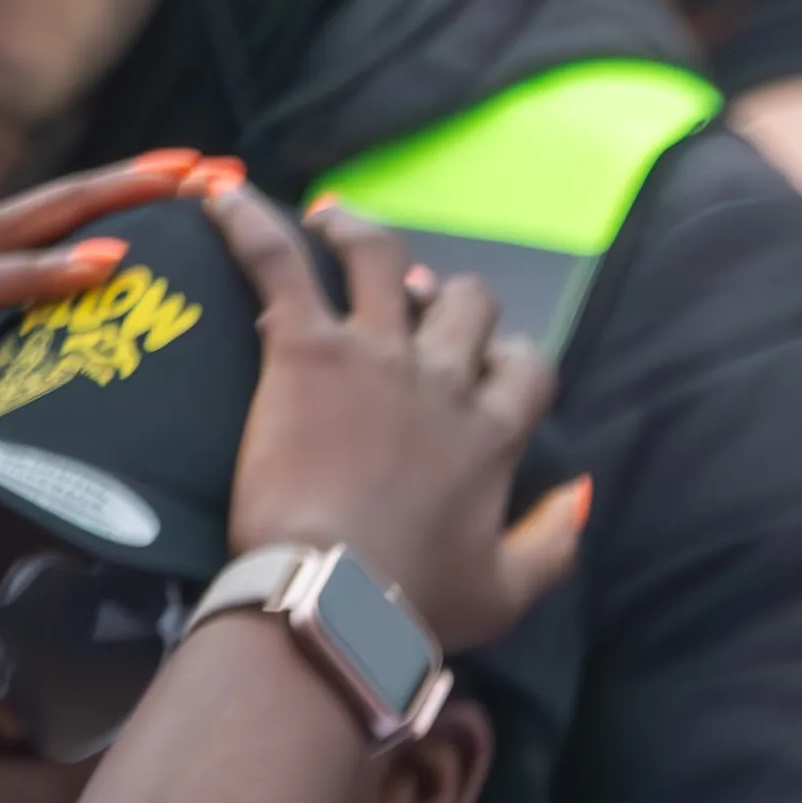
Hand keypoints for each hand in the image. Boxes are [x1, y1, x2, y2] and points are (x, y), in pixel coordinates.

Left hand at [201, 178, 592, 653]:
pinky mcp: (305, 348)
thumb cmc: (414, 604)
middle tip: (411, 308)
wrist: (329, 597)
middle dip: (447, 298)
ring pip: (383, 259)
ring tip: (332, 223)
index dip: (510, 356)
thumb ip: (553, 538)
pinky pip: (279, 263)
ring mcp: (375, 354)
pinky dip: (251, 224)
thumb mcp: (509, 591)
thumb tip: (580, 490)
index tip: (489, 367)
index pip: (525, 365)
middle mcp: (443, 378)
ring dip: (361, 234)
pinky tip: (222, 198)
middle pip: (465, 302)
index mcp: (493, 433)